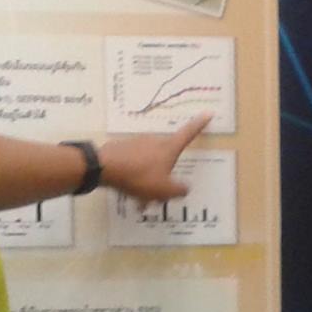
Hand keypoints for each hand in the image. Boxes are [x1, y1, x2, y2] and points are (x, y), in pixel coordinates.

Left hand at [96, 115, 211, 202]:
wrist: (103, 167)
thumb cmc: (139, 177)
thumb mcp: (164, 190)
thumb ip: (179, 190)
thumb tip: (185, 188)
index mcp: (168, 148)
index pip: (188, 133)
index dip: (199, 124)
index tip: (208, 113)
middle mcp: (154, 141)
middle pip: (166, 155)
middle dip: (165, 173)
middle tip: (160, 193)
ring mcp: (137, 143)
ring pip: (148, 163)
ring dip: (148, 178)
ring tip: (141, 199)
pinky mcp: (122, 148)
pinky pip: (133, 164)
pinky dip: (134, 177)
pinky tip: (128, 191)